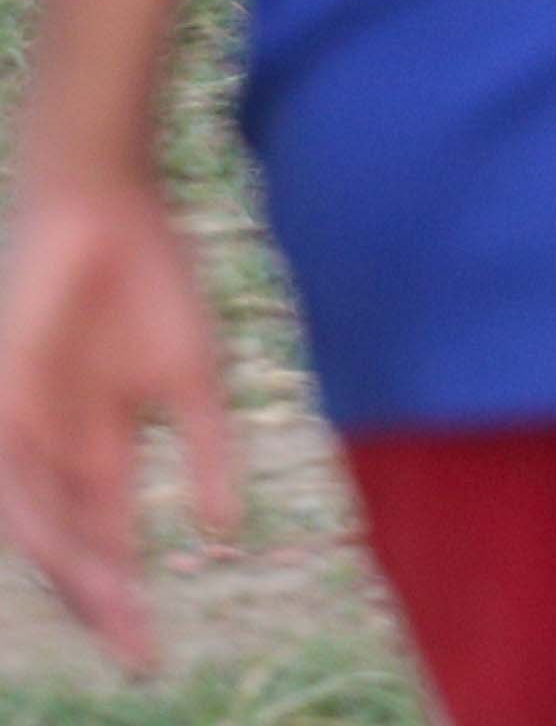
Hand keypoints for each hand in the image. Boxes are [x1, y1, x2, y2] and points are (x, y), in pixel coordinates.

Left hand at [0, 169, 237, 673]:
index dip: (127, 590)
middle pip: (71, 546)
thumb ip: (210, 453)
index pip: (104, 537)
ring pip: (39, 524)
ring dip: (76, 572)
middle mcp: (54, 453)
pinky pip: (14, 480)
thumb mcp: (193, 379)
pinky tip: (77, 550)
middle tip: (140, 652)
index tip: (158, 645)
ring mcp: (26, 430)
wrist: (108, 211)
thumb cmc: (153, 283)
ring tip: (118, 609)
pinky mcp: (4, 404)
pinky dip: (44, 518)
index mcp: (99, 448)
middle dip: (103, 601)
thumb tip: (225, 533)